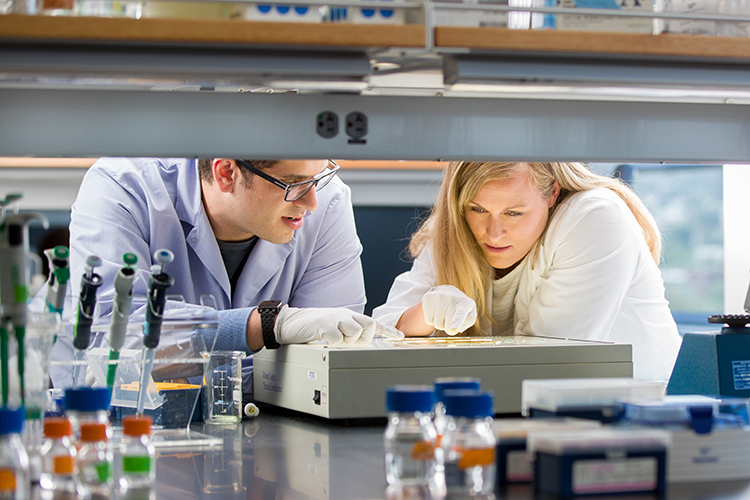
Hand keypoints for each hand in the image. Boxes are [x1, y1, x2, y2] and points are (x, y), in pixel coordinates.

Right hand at [274, 306, 403, 345]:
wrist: (290, 322)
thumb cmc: (313, 327)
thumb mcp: (334, 327)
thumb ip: (347, 332)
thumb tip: (360, 342)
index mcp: (348, 315)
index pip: (372, 321)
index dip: (388, 330)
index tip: (400, 336)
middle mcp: (344, 314)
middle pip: (368, 326)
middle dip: (363, 339)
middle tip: (349, 343)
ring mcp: (334, 318)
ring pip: (355, 332)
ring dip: (347, 341)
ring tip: (334, 341)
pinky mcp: (322, 324)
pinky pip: (337, 337)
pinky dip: (333, 343)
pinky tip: (324, 341)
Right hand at [422, 285, 476, 335]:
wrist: (446, 291)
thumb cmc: (460, 307)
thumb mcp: (469, 313)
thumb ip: (467, 322)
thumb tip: (455, 329)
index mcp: (465, 303)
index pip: (460, 315)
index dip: (456, 323)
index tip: (452, 330)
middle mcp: (451, 298)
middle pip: (447, 327)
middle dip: (449, 326)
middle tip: (451, 315)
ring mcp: (439, 297)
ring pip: (437, 325)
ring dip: (441, 322)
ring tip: (444, 312)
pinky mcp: (428, 298)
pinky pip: (429, 320)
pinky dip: (432, 319)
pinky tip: (436, 310)